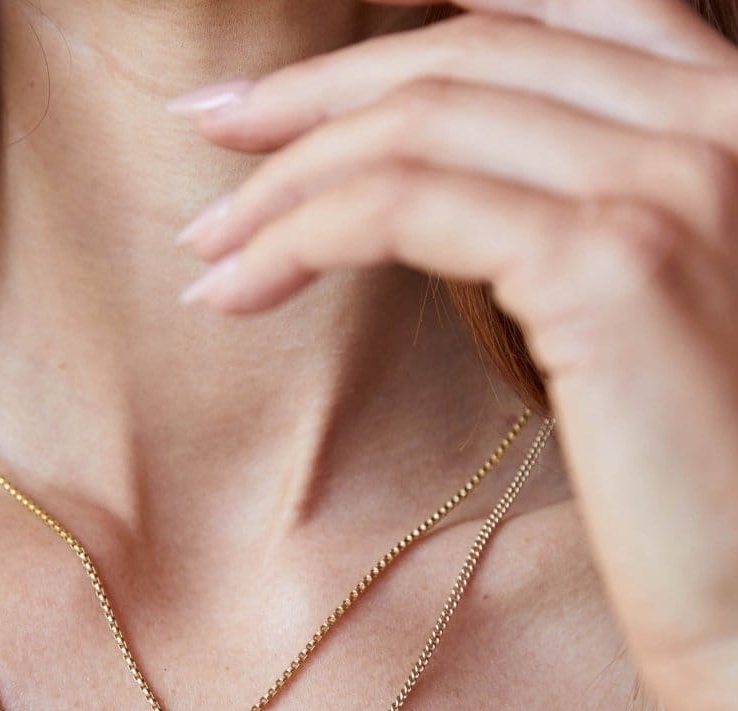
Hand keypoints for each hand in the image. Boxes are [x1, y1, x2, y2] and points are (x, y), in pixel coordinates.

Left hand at [169, 0, 737, 710]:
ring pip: (418, 128)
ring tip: (207, 246)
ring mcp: (667, 183)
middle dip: (313, 95)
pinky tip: (237, 290)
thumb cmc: (703, 483)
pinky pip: (406, 208)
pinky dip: (300, 237)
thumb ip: (575, 232)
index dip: (394, 42)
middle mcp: (715, 117)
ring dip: (286, 180)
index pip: (536, 23)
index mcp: (725, 117)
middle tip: (210, 133)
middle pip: (461, 58)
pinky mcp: (611, 267)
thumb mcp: (642, 318)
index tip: (282, 98)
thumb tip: (447, 206)